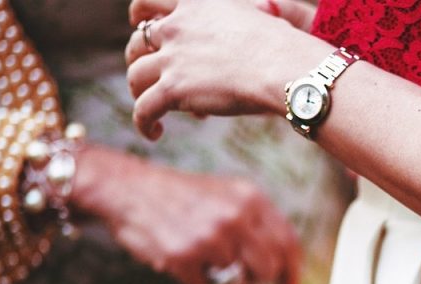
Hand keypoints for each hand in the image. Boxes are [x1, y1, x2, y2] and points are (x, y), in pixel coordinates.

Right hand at [71, 145, 299, 283]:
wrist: (128, 189)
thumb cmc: (183, 198)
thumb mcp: (228, 196)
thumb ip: (258, 224)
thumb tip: (283, 264)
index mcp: (251, 199)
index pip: (287, 242)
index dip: (292, 271)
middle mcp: (235, 216)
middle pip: (267, 269)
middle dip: (255, 278)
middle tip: (238, 274)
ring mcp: (210, 237)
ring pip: (235, 282)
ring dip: (219, 277)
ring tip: (201, 254)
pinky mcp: (184, 256)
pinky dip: (191, 279)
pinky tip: (179, 256)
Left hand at [125, 0, 328, 138]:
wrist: (284, 67)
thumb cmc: (284, 46)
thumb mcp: (259, 16)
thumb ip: (245, 17)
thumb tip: (264, 12)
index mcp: (195, 4)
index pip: (149, 3)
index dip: (139, 18)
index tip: (141, 29)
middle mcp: (177, 27)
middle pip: (136, 44)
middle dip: (138, 62)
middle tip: (150, 80)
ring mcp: (172, 58)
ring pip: (136, 77)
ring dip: (140, 94)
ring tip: (153, 112)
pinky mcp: (174, 89)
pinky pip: (144, 108)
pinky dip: (143, 123)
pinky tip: (154, 133)